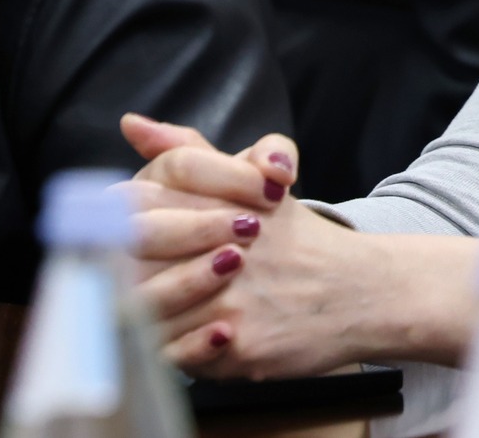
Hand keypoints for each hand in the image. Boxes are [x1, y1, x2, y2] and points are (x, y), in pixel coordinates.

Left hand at [120, 114, 369, 374]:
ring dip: (140, 311)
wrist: (362, 290)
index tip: (116, 235)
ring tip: (142, 312)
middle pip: (136, 256)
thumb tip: (131, 123)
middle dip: (122, 268)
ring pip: (150, 310)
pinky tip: (179, 341)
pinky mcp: (242, 344)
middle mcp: (227, 246)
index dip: (117, 220)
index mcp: (223, 199)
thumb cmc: (297, 239)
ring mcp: (233, 297)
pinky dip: (170, 350)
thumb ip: (187, 148)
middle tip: (116, 279)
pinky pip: (178, 355)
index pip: (140, 202)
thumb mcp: (250, 176)